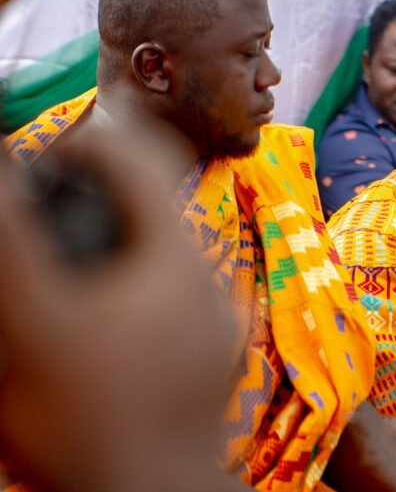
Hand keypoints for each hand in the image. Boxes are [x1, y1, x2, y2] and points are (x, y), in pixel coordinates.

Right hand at [0, 130, 242, 490]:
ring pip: (155, 262)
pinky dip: (124, 298)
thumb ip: (17, 241)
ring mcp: (208, 325)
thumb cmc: (88, 418)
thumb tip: (3, 169)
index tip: (42, 157)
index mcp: (174, 259)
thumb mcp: (35, 323)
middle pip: (148, 211)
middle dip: (92, 203)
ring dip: (108, 254)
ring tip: (55, 286)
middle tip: (42, 222)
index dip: (89, 144)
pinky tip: (88, 333)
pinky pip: (162, 307)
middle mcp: (204, 284)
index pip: (142, 162)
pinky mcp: (202, 362)